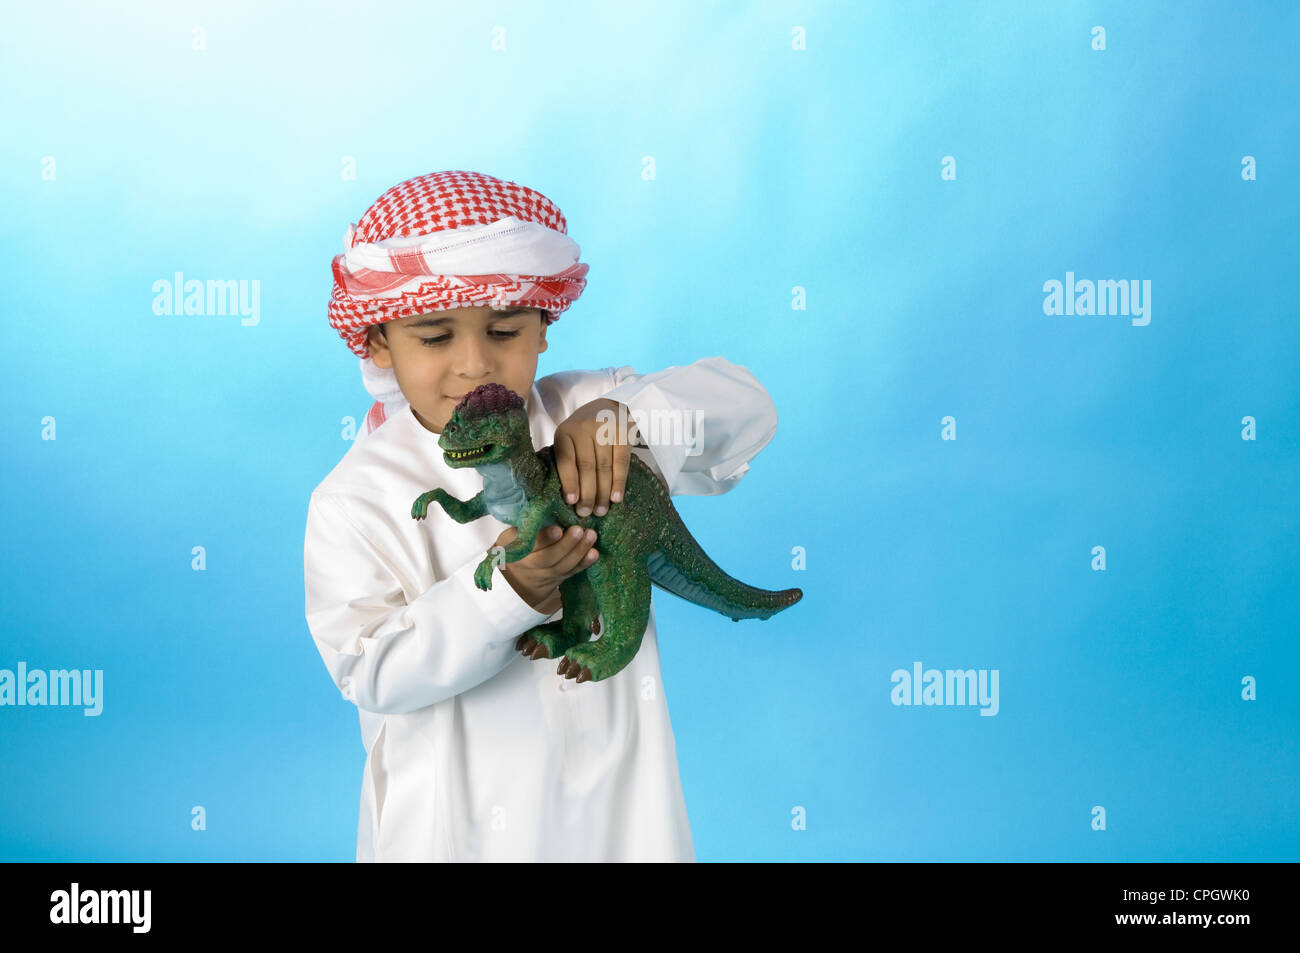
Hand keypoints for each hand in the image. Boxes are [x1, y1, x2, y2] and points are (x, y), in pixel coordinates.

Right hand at [493, 524, 598, 609]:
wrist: (517, 579)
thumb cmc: (517, 546)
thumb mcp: (512, 535)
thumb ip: (526, 523)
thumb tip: (544, 500)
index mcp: (516, 550)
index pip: (530, 544)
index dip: (544, 538)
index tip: (558, 529)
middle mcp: (530, 565)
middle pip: (548, 558)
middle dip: (565, 545)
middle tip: (579, 530)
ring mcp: (546, 574)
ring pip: (562, 566)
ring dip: (579, 551)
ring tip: (591, 535)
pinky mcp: (560, 578)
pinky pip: (572, 572)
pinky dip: (584, 563)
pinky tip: (594, 553)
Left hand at [553, 397, 643, 516]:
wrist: (609, 407)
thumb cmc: (585, 433)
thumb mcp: (570, 441)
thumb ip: (568, 461)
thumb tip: (570, 498)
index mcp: (565, 432)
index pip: (566, 459)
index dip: (569, 481)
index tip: (571, 501)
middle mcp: (584, 428)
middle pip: (586, 466)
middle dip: (587, 493)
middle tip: (586, 513)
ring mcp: (605, 429)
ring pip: (604, 467)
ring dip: (603, 492)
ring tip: (601, 510)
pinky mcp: (624, 433)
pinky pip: (621, 462)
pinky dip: (619, 482)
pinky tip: (616, 498)